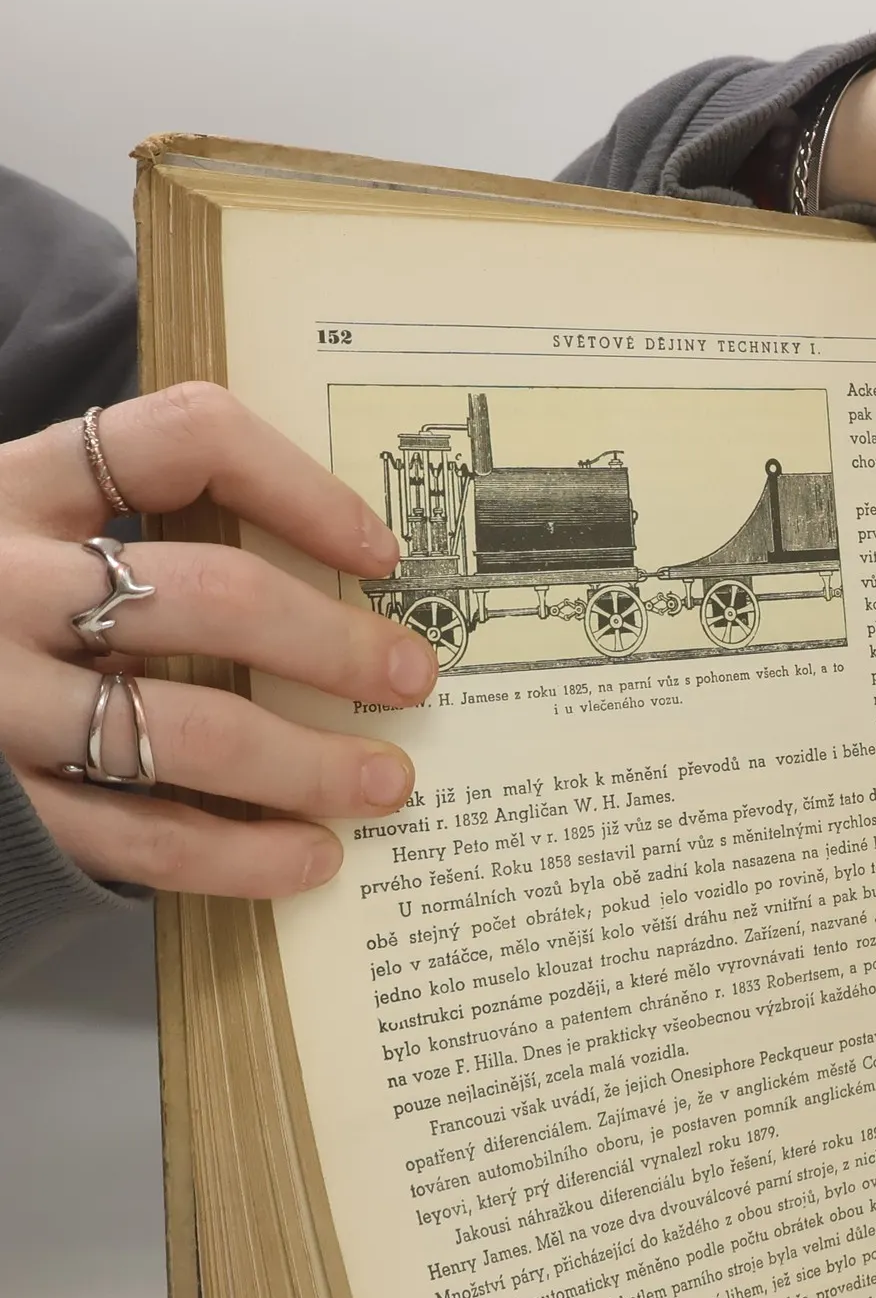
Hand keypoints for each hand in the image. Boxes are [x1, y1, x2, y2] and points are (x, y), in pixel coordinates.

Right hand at [0, 384, 439, 897]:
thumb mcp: (11, 530)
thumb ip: (118, 531)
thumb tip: (325, 578)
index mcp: (14, 489)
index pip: (185, 440)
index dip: (301, 488)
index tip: (381, 552)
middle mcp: (3, 580)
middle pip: (213, 595)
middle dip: (334, 643)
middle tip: (412, 676)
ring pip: (192, 727)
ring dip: (310, 762)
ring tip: (386, 783)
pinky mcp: (0, 801)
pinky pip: (145, 837)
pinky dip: (243, 854)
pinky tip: (309, 856)